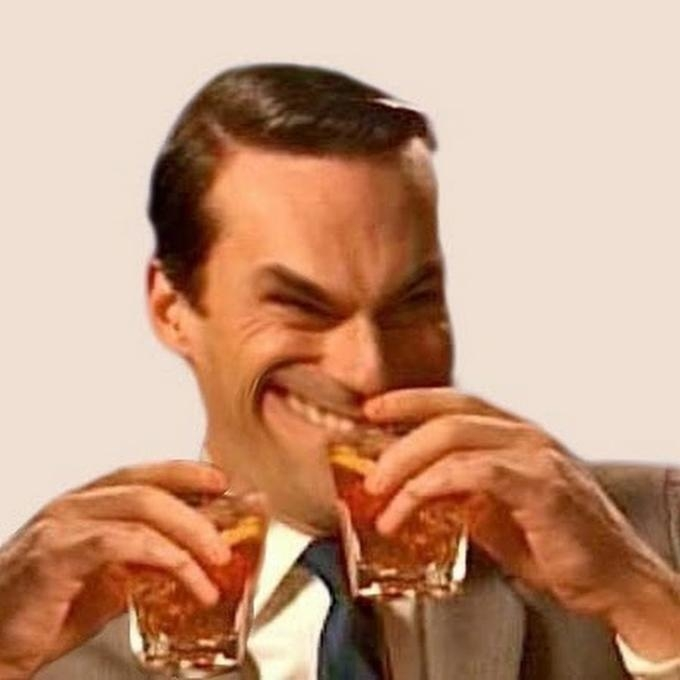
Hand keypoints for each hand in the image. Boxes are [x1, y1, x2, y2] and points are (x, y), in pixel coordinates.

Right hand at [0, 461, 231, 678]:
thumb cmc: (40, 615)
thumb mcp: (103, 583)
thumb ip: (139, 564)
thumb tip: (186, 559)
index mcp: (84, 505)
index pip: (143, 474)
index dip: (186, 473)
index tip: (222, 482)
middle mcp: (72, 506)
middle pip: (149, 486)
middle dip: (197, 504)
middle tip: (227, 530)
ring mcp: (62, 526)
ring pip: (142, 507)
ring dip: (190, 533)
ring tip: (217, 562)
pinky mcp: (56, 555)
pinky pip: (123, 543)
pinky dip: (166, 557)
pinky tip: (188, 577)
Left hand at [363, 388, 679, 658]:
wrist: (618, 580)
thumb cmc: (560, 547)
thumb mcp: (498, 514)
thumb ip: (463, 494)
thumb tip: (419, 490)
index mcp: (516, 436)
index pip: (455, 402)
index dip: (411, 402)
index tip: (373, 410)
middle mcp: (527, 436)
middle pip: (448, 416)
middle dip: (399, 441)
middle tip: (371, 473)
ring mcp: (536, 457)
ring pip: (454, 438)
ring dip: (407, 467)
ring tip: (382, 497)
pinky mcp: (541, 486)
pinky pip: (473, 473)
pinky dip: (432, 487)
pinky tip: (412, 507)